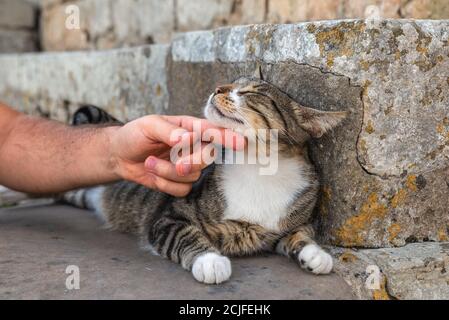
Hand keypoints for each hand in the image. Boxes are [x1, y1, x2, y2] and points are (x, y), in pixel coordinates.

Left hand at [108, 115, 244, 196]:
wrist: (119, 155)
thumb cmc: (134, 134)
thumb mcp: (148, 126)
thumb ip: (170, 131)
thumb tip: (187, 138)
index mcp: (189, 128)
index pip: (213, 132)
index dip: (228, 138)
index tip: (241, 143)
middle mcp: (193, 146)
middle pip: (207, 157)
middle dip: (191, 162)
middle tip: (175, 162)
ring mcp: (187, 165)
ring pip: (192, 175)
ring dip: (167, 172)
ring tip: (149, 162)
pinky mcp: (179, 182)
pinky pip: (182, 189)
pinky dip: (164, 184)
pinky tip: (152, 174)